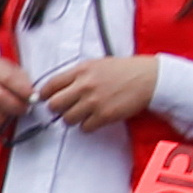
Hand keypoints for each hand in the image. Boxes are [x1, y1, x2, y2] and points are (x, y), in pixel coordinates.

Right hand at [0, 56, 34, 131]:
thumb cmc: (3, 77)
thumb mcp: (15, 71)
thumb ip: (24, 82)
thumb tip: (33, 96)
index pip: (8, 78)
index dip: (23, 90)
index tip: (33, 97)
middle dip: (15, 107)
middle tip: (24, 109)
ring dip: (6, 118)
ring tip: (12, 115)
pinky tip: (0, 124)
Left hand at [31, 54, 162, 130]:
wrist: (148, 78)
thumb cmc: (124, 70)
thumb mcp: (97, 64)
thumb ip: (78, 74)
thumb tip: (58, 88)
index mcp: (82, 70)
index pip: (50, 85)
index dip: (44, 95)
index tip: (46, 99)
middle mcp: (85, 86)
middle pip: (54, 105)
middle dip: (57, 109)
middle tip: (65, 108)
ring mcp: (94, 101)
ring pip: (67, 119)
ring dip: (73, 119)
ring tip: (83, 114)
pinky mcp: (104, 115)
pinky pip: (85, 127)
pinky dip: (88, 125)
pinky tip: (96, 118)